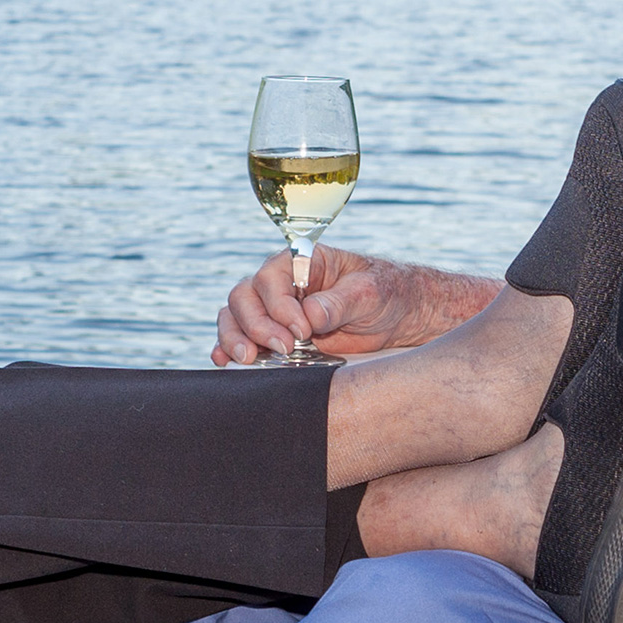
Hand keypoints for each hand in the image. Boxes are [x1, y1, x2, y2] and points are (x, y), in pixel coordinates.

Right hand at [212, 245, 489, 364]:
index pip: (271, 278)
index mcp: (301, 261)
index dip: (279, 305)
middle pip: (244, 297)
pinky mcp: (273, 335)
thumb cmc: (386, 294)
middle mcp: (280, 282)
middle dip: (255, 325)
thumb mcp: (371, 293)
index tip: (302, 331)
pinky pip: (240, 336)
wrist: (398, 317)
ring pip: (234, 316)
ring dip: (235, 338)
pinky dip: (227, 347)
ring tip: (248, 360)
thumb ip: (341, 301)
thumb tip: (310, 315)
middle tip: (283, 349)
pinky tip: (223, 361)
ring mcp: (273, 309)